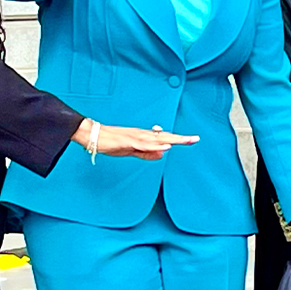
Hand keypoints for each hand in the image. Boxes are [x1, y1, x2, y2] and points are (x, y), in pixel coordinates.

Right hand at [71, 118, 197, 160]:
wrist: (94, 135)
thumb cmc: (112, 142)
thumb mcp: (132, 151)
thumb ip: (146, 153)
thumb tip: (162, 155)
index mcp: (144, 136)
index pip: (165, 138)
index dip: (179, 139)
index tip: (192, 139)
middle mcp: (142, 134)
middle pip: (165, 137)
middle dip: (181, 138)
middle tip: (196, 139)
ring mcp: (136, 137)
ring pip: (157, 139)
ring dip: (172, 140)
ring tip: (185, 141)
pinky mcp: (128, 141)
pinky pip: (144, 144)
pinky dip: (155, 146)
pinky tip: (165, 147)